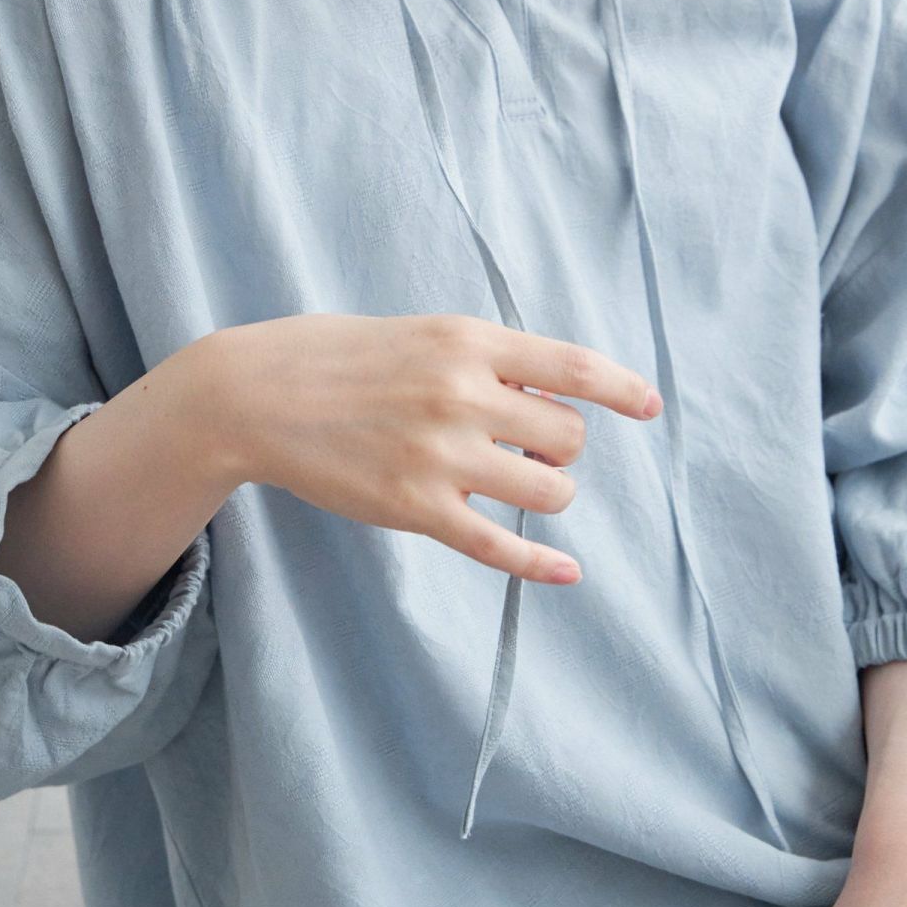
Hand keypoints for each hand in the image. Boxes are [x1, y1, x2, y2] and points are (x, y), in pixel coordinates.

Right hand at [206, 311, 661, 585]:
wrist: (257, 394)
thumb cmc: (341, 356)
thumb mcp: (423, 334)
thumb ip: (487, 361)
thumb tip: (552, 403)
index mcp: (467, 342)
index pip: (572, 367)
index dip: (622, 389)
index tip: (650, 407)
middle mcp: (462, 396)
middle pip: (569, 436)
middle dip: (562, 445)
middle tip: (525, 442)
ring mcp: (440, 456)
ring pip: (548, 490)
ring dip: (547, 490)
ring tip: (513, 481)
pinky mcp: (415, 510)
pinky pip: (499, 547)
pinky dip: (541, 565)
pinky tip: (567, 573)